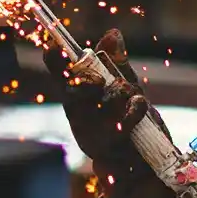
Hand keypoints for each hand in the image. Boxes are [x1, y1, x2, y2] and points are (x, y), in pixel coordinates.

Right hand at [43, 29, 176, 197]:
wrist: (144, 164)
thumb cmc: (132, 125)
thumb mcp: (126, 89)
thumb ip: (117, 63)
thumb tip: (112, 33)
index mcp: (80, 98)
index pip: (63, 77)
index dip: (56, 62)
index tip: (52, 46)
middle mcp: (80, 115)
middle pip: (74, 91)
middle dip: (87, 81)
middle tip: (98, 81)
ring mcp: (92, 133)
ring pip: (102, 101)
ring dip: (121, 94)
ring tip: (133, 97)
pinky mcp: (109, 148)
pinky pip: (123, 120)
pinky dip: (135, 108)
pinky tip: (140, 105)